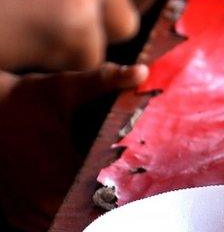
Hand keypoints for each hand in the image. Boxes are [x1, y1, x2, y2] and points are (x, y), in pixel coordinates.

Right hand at [0, 63, 147, 230]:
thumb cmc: (25, 98)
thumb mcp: (65, 86)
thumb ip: (105, 80)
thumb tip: (142, 71)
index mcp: (60, 173)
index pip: (105, 196)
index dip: (124, 188)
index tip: (139, 177)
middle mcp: (42, 199)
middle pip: (90, 213)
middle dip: (108, 198)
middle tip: (125, 183)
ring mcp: (27, 211)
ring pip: (70, 222)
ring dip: (85, 209)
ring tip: (104, 188)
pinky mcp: (16, 216)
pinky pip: (49, 225)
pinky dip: (64, 214)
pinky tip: (77, 194)